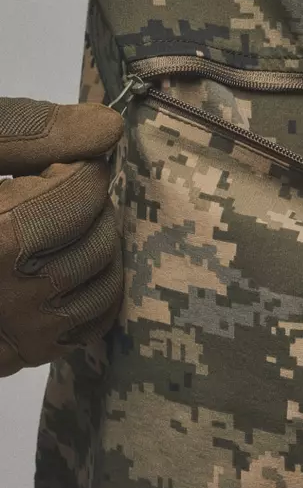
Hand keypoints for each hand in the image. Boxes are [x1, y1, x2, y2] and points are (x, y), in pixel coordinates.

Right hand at [0, 97, 123, 377]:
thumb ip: (25, 132)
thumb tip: (107, 130)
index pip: (80, 195)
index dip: (81, 168)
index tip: (60, 160)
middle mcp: (3, 294)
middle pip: (96, 241)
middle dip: (92, 205)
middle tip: (61, 186)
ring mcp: (9, 336)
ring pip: (101, 286)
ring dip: (99, 246)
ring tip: (65, 223)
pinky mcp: (10, 358)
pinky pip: (86, 327)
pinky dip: (93, 292)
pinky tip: (64, 264)